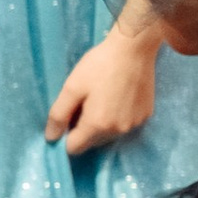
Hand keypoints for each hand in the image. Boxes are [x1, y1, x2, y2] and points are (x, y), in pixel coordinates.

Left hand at [47, 24, 158, 151]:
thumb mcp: (72, 87)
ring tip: (100, 98)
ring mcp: (135, 124)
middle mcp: (118, 131)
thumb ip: (58, 115)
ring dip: (100, 124)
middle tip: (84, 102)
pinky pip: (124, 125)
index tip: (67, 116)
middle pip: (92, 143)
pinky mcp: (145, 115)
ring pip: (108, 136)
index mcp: (98, 125)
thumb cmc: (99, 65)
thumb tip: (51, 138)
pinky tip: (116, 97)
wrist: (133, 49)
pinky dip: (117, 118)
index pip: (74, 148)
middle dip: (83, 129)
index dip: (66, 135)